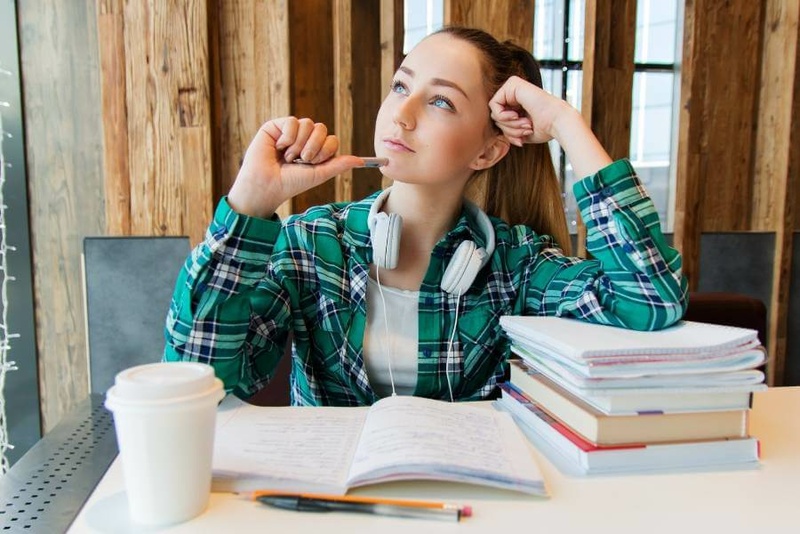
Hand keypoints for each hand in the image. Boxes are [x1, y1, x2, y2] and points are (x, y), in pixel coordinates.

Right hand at [227, 117, 363, 217]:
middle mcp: (304, 139)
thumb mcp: (319, 175)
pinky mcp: (275, 126)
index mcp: (315, 149)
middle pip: (321, 128)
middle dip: (313, 148)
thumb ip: (339, 165)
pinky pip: (292, 122)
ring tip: (287, 157)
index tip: (314, 163)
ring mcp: (290, 131)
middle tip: (301, 160)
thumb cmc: (291, 183)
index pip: (331, 139)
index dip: (326, 150)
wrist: (267, 185)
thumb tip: (361, 160)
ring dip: (299, 145)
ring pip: (308, 124)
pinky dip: (288, 138)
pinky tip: (278, 147)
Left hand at [488, 76, 572, 146]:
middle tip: (525, 130)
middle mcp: (515, 92)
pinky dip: (502, 116)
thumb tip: (495, 133)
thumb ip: (507, 130)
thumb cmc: (545, 129)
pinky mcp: (512, 84)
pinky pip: (494, 105)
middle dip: (508, 130)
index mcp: (518, 102)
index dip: (508, 134)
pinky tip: (516, 116)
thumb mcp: (521, 132)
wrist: (558, 122)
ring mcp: (513, 86)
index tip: (521, 139)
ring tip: (525, 124)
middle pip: (496, 117)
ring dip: (508, 125)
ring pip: (495, 112)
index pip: (500, 122)